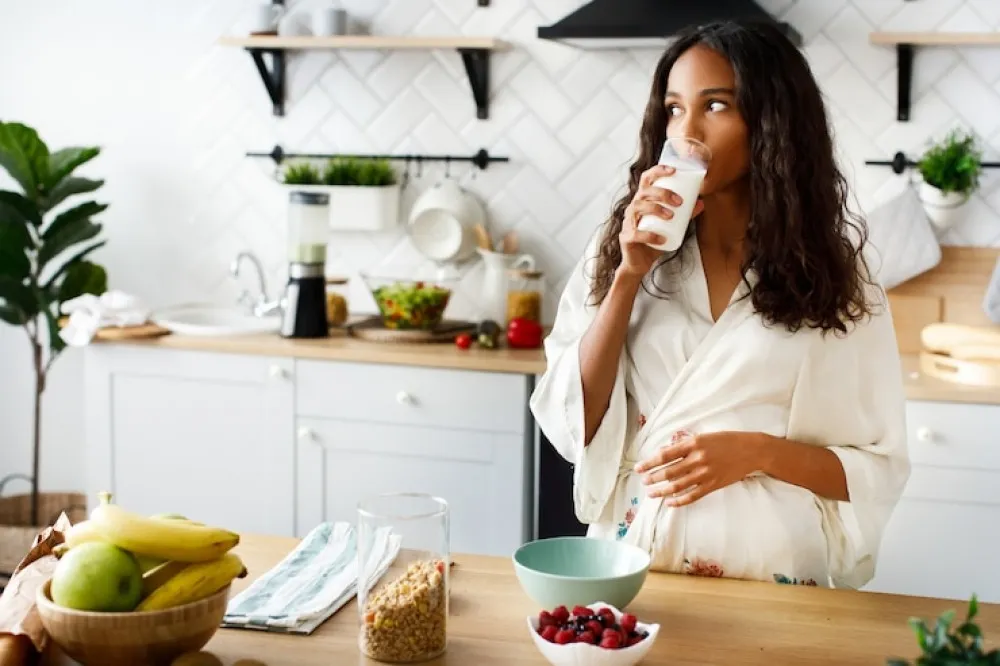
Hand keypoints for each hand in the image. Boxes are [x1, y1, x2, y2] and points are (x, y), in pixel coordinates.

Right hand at [617, 164, 703, 277]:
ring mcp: (628, 222)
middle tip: (679, 202)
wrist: (640, 263)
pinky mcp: (626, 237)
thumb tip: (701, 202)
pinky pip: (636, 234)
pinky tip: (662, 239)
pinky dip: (650, 236)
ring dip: (656, 209)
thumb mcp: (672, 226)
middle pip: (644, 192)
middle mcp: (633, 208)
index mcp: (643, 200)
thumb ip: (685, 215)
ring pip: (638, 208)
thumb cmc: (655, 240)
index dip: (658, 171)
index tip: (674, 170)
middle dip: (662, 193)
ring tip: (671, 216)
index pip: (647, 179)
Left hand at [633, 431, 765, 506]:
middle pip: (668, 472)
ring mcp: (705, 474)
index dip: (649, 463)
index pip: (664, 455)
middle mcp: (697, 459)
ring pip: (677, 485)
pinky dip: (679, 501)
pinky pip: (692, 496)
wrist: (751, 450)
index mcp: (693, 443)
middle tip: (643, 481)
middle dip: (652, 478)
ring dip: (661, 491)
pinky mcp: (713, 485)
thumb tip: (664, 452)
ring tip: (651, 493)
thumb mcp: (703, 436)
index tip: (638, 468)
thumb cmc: (726, 441)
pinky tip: (670, 503)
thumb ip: (684, 445)